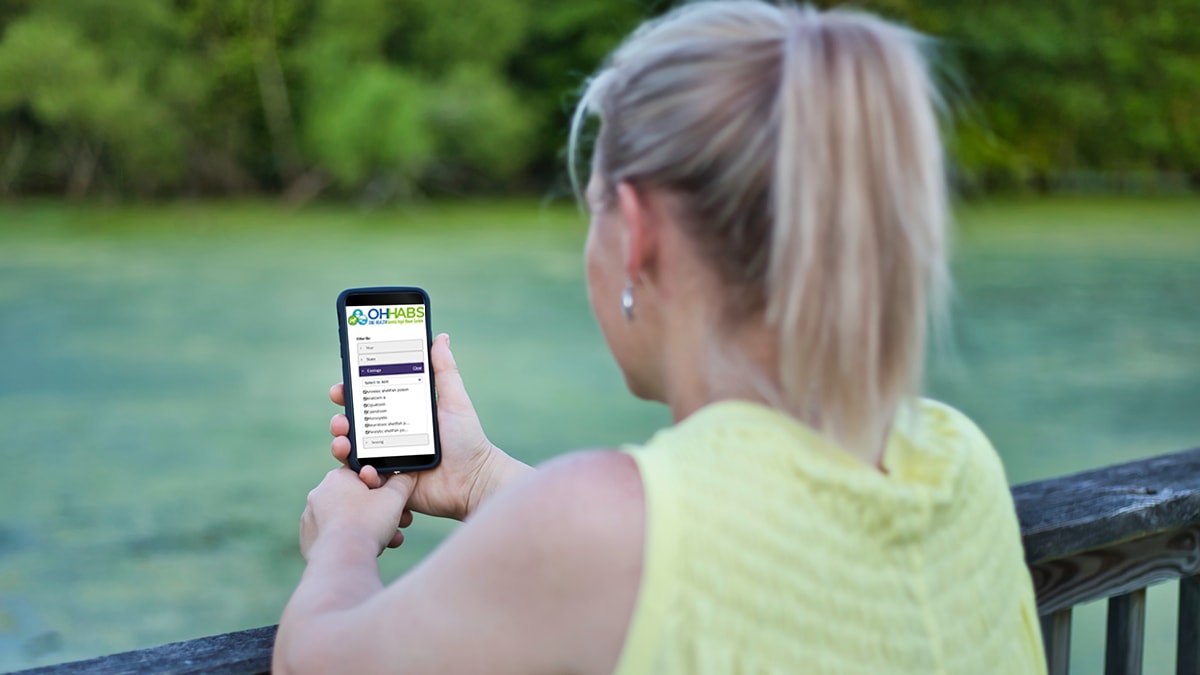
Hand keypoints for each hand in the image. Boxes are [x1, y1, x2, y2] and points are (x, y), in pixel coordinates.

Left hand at [300, 466, 412, 559]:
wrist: (343, 559)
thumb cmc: (368, 523)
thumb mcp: (395, 497)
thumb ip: (402, 482)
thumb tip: (406, 477)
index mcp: (337, 477)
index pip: (363, 475)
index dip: (382, 487)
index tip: (393, 499)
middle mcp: (319, 494)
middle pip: (356, 500)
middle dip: (378, 511)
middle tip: (394, 522)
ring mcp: (311, 519)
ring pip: (347, 520)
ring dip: (369, 528)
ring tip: (388, 540)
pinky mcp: (309, 541)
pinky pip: (335, 537)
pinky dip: (351, 542)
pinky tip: (367, 550)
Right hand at [330, 333, 527, 520]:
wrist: (474, 482)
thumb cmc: (467, 440)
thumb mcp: (454, 402)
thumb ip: (445, 371)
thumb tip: (440, 337)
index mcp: (402, 414)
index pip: (369, 399)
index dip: (351, 392)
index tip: (341, 385)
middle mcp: (390, 436)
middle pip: (354, 425)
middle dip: (340, 420)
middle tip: (340, 418)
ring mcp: (387, 460)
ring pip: (353, 452)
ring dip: (341, 444)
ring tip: (343, 441)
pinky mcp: (388, 484)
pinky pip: (365, 479)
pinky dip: (361, 473)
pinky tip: (366, 469)